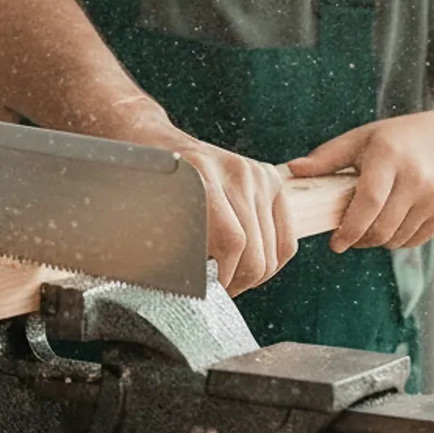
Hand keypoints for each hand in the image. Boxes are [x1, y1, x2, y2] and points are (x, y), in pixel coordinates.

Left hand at [115, 108, 295, 294]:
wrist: (153, 140)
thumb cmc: (147, 181)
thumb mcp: (148, 210)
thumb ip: (170, 246)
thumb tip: (191, 289)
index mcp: (202, 176)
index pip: (232, 243)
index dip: (222, 277)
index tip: (208, 292)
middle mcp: (235, 172)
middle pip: (256, 250)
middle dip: (238, 281)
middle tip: (220, 291)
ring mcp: (257, 174)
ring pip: (273, 249)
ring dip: (253, 275)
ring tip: (230, 279)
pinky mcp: (271, 179)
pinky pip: (286, 237)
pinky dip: (272, 261)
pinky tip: (249, 266)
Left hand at [287, 111, 433, 251]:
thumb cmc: (399, 139)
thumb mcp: (362, 138)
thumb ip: (327, 157)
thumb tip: (292, 170)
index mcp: (389, 156)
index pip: (368, 201)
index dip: (349, 228)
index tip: (335, 243)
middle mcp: (416, 178)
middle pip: (381, 227)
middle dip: (358, 239)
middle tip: (345, 238)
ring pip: (396, 238)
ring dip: (375, 241)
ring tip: (365, 228)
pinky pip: (412, 241)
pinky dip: (395, 240)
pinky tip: (388, 225)